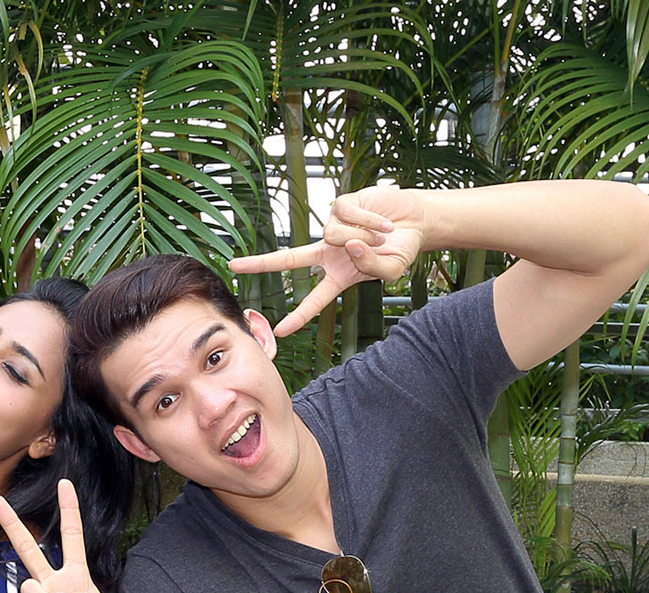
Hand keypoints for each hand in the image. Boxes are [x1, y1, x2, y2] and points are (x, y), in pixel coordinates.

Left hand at [230, 186, 427, 336]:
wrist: (415, 220)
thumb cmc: (402, 248)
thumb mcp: (392, 270)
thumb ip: (371, 266)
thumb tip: (350, 246)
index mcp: (339, 275)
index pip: (315, 300)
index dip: (300, 316)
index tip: (280, 331)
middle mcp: (329, 253)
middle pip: (289, 260)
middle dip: (261, 263)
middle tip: (233, 266)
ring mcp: (331, 228)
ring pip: (333, 236)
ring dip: (363, 236)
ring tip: (382, 236)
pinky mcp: (340, 206)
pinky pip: (346, 216)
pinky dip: (369, 222)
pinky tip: (382, 223)